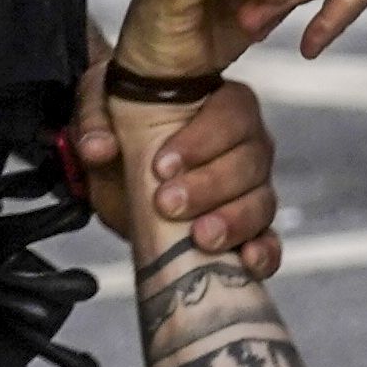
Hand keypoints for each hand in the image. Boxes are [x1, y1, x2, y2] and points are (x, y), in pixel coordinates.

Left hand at [100, 73, 285, 279]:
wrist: (126, 167)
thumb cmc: (125, 127)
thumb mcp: (103, 110)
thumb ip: (96, 120)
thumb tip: (98, 147)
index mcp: (220, 104)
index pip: (231, 115)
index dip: (201, 141)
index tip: (162, 166)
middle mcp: (247, 144)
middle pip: (249, 162)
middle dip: (209, 186)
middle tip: (169, 204)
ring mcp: (253, 188)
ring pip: (261, 202)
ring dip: (233, 222)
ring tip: (201, 237)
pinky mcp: (252, 228)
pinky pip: (269, 241)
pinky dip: (263, 253)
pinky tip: (247, 261)